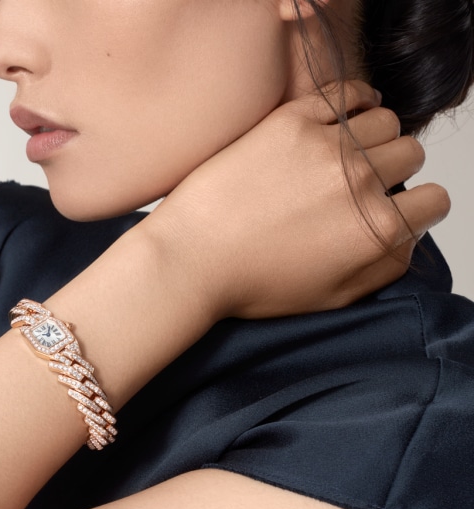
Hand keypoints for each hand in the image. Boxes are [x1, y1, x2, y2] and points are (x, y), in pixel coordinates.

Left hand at [145, 81, 448, 319]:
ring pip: (385, 121)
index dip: (416, 206)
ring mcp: (326, 146)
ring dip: (373, 136)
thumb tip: (408, 236)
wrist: (192, 259)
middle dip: (394, 169)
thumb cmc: (253, 283)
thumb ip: (384, 267)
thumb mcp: (332, 296)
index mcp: (376, 230)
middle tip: (361, 182)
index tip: (394, 207)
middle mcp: (360, 182)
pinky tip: (342, 117)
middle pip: (411, 154)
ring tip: (346, 153)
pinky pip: (346, 93)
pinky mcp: (291, 122)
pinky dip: (355, 101)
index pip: (435, 200)